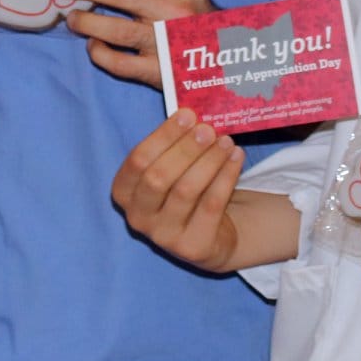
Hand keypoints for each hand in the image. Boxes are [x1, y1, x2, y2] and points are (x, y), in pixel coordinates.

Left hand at [51, 0, 210, 86]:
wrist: (230, 59)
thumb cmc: (194, 18)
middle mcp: (173, 9)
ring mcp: (166, 42)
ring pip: (112, 29)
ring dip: (84, 21)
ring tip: (71, 18)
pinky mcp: (159, 72)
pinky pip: (118, 63)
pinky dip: (99, 52)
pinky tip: (93, 45)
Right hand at [111, 110, 246, 272]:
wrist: (210, 235)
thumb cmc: (183, 190)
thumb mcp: (168, 169)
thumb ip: (170, 145)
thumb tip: (191, 113)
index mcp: (124, 192)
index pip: (137, 160)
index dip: (163, 136)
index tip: (187, 114)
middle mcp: (137, 217)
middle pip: (158, 177)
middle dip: (185, 149)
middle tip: (208, 129)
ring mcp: (164, 236)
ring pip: (186, 191)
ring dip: (208, 161)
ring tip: (226, 141)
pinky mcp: (193, 247)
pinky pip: (211, 205)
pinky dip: (225, 177)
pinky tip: (236, 157)